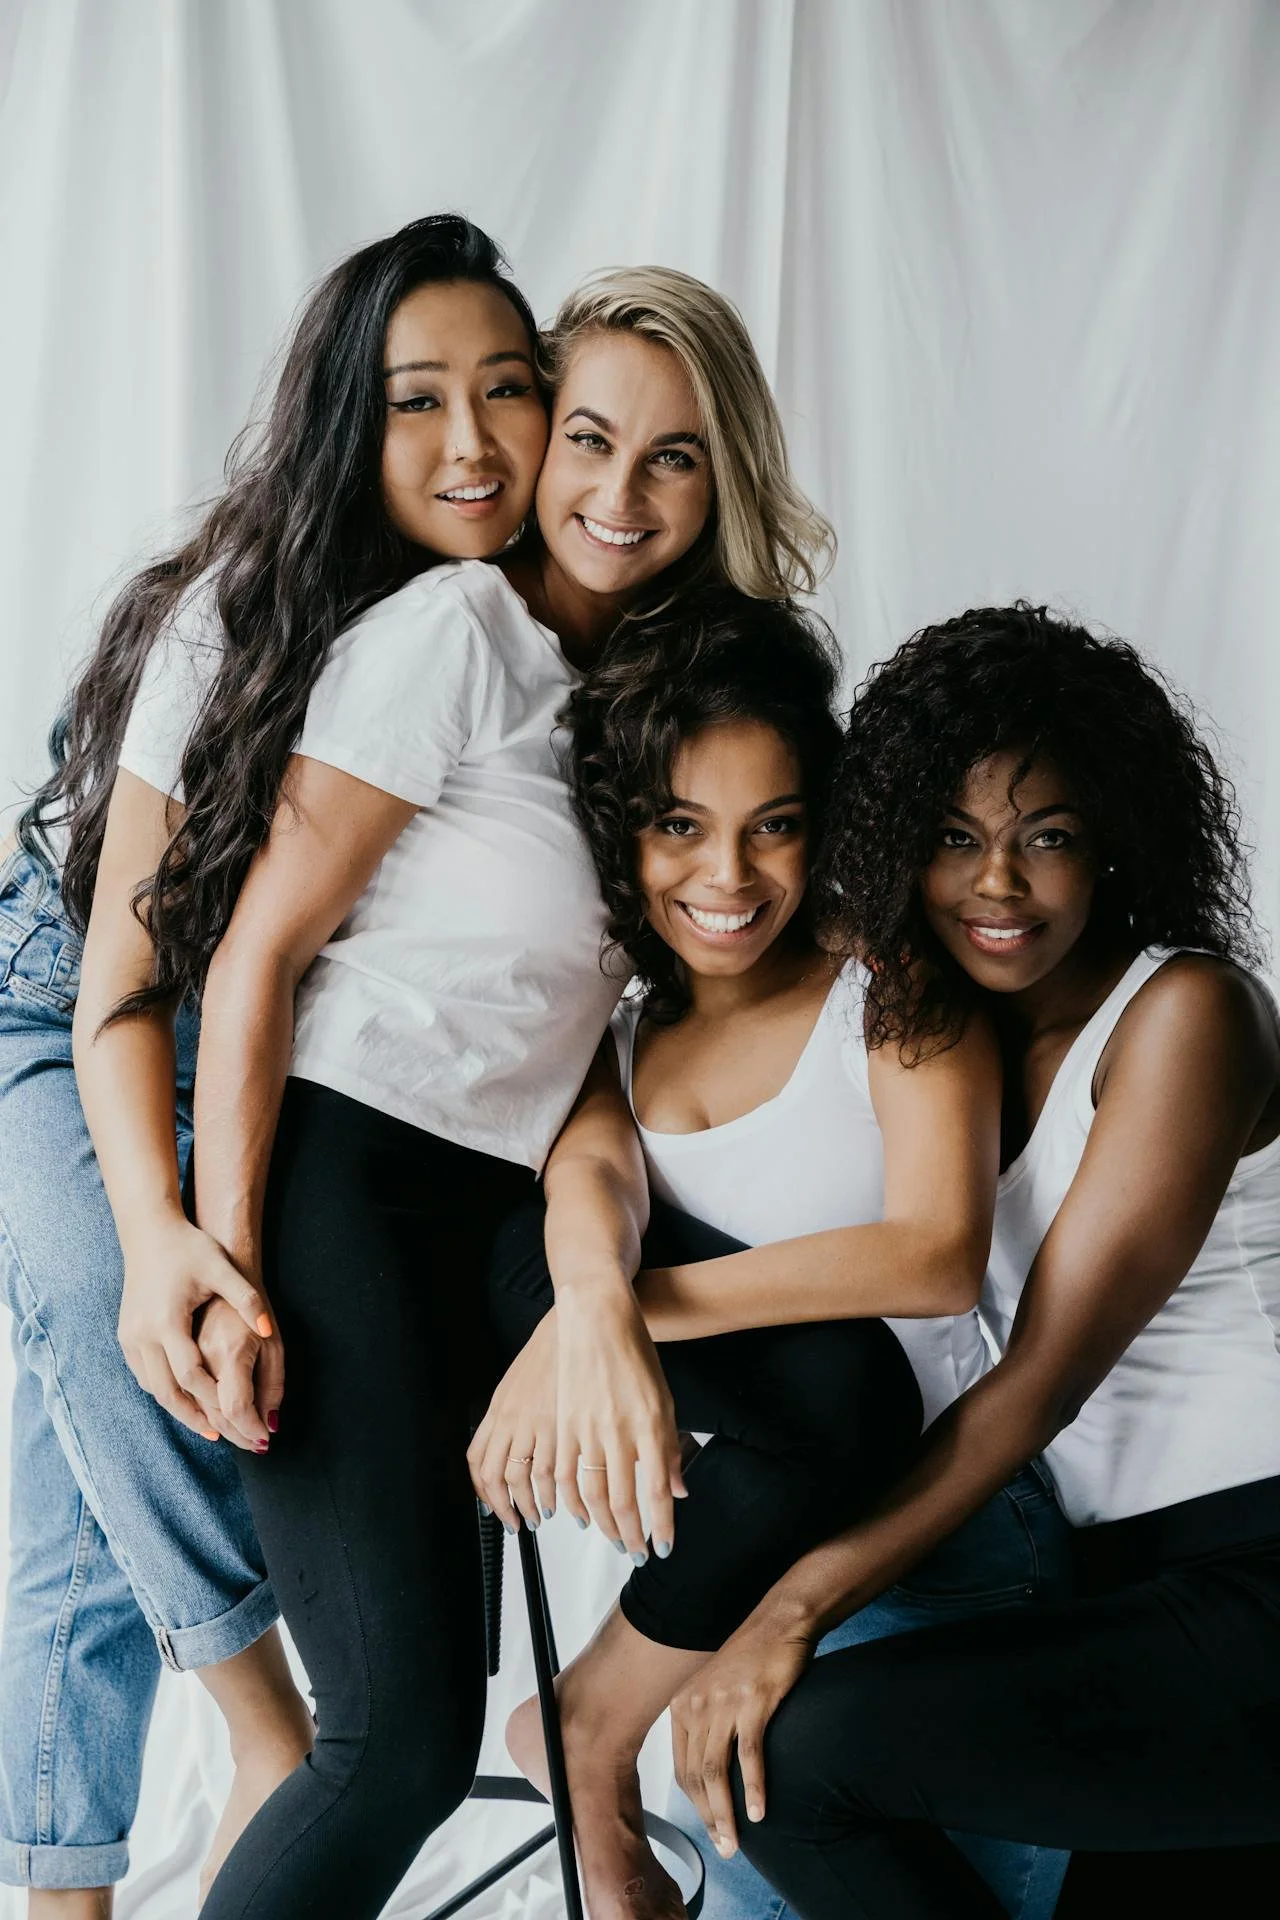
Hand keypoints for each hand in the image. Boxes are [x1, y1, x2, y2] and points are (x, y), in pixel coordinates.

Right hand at [118, 1211, 277, 1440]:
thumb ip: (247, 1300)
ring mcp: (131, 1337)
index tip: (238, 1422)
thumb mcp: (222, 1269)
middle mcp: (144, 1335)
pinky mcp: (126, 1336)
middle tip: (226, 1438)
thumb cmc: (190, 1248)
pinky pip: (145, 1376)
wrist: (148, 1231)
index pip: (194, 1377)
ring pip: (155, 1389)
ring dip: (182, 1410)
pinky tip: (186, 1400)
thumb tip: (270, 1330)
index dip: (218, 1404)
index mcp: (169, 1321)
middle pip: (171, 1393)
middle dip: (199, 1419)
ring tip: (210, 1426)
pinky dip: (166, 1393)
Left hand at [468, 1311, 559, 1531]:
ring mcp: (538, 1424)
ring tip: (542, 1517)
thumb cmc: (556, 1348)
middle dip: (503, 1508)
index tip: (490, 1504)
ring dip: (531, 1506)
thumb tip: (513, 1443)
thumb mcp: (522, 1381)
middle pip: (494, 1477)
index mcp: (500, 1408)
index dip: (482, 1489)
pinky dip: (555, 1494)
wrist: (583, 1323)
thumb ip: (514, 1413)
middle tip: (515, 1523)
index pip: (477, 1459)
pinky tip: (565, 1501)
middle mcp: (513, 1419)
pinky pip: (550, 1472)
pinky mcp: (565, 1426)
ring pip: (522, 1480)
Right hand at [553, 1284, 685, 1560]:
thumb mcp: (664, 1399)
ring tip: (614, 1540)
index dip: (660, 1525)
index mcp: (650, 1424)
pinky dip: (572, 1501)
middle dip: (631, 1535)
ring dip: (604, 1525)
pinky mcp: (564, 1423)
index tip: (664, 1546)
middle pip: (623, 1500)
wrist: (597, 1317)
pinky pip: (564, 1474)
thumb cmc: (634, 1353)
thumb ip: (669, 1448)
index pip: (656, 1490)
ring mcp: (587, 1428)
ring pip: (591, 1494)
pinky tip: (582, 1514)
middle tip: (638, 1553)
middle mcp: (618, 1431)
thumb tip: (677, 1490)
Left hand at [671, 1604, 816, 1857]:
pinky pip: (750, 1756)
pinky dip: (755, 1789)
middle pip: (696, 1776)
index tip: (709, 1829)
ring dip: (726, 1813)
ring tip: (736, 1841)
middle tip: (725, 1847)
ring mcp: (723, 1704)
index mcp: (682, 1703)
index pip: (681, 1768)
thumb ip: (703, 1720)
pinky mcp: (752, 1703)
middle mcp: (696, 1704)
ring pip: (716, 1772)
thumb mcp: (712, 1686)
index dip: (694, 1805)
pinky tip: (760, 1811)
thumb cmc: (750, 1654)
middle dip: (709, 1818)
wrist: (779, 1621)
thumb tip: (706, 1767)